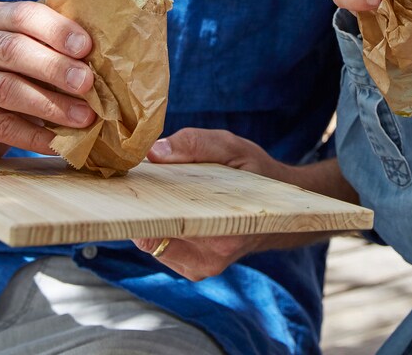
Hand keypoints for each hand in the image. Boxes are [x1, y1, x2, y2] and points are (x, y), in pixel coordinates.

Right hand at [0, 0, 96, 158]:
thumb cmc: (13, 70)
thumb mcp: (30, 49)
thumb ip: (56, 47)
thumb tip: (108, 59)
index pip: (23, 15)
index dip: (56, 30)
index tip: (86, 47)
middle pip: (12, 50)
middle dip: (54, 67)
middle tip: (87, 83)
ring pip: (6, 90)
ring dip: (50, 105)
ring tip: (84, 117)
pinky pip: (0, 126)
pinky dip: (35, 137)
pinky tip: (60, 143)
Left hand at [133, 128, 306, 280]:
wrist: (281, 212)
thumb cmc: (257, 175)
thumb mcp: (234, 148)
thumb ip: (197, 145)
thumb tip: (154, 152)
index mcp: (223, 233)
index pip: (165, 227)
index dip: (142, 207)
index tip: (130, 185)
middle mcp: (209, 258)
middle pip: (152, 235)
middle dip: (141, 207)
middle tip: (137, 179)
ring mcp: (198, 267)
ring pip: (152, 240)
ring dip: (148, 215)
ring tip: (155, 188)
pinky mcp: (190, 266)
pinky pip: (160, 244)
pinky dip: (157, 222)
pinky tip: (164, 202)